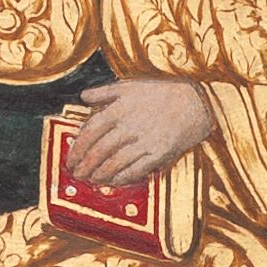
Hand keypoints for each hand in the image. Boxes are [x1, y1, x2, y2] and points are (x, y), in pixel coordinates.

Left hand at [66, 76, 212, 183]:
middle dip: (84, 165)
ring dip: (100, 174)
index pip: (90, 131)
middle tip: (77, 174)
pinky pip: (136, 170)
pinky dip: (122, 178)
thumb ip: (104, 91)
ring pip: (114, 163)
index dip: (77, 148)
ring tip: (91, 179)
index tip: (70, 158)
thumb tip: (83, 96)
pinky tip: (113, 181)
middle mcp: (129, 126)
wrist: (196, 100)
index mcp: (119, 109)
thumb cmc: (162, 91)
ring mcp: (144, 141)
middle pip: (99, 150)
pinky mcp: (159, 153)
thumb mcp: (130, 85)